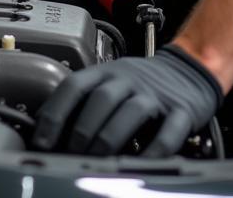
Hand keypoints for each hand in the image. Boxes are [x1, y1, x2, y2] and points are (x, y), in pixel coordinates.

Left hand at [32, 45, 222, 156]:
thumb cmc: (142, 83)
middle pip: (101, 99)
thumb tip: (46, 131)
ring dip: (110, 138)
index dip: (56, 112)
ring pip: (131, 112)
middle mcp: (129, 79)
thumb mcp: (112, 82)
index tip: (43, 141)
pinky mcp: (181, 110)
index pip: (75, 85)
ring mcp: (156, 94)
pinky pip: (168, 131)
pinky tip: (140, 165)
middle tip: (72, 155)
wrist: (189, 68)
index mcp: (108, 72)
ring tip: (98, 162)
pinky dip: (154, 151)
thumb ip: (85, 101)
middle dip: (83, 130)